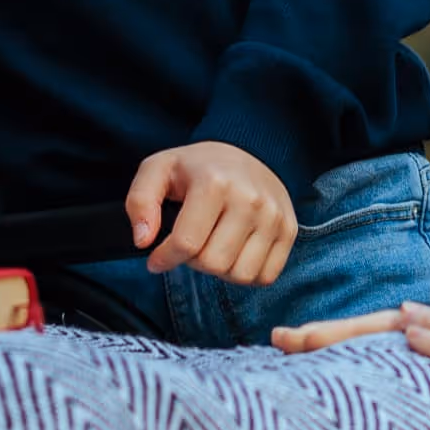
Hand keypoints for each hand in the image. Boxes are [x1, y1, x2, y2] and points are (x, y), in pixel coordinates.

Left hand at [125, 141, 296, 286]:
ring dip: (221, 270)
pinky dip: (245, 273)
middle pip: (214, 264)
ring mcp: (274, 216)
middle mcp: (251, 200)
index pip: (186, 244)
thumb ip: (140, 202)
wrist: (247, 153)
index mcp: (215, 183)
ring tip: (214, 246)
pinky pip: (265, 276)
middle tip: (192, 243)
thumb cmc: (197, 167)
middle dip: (194, 262)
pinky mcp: (289, 231)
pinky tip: (235, 252)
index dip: (164, 259)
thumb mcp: (158, 170)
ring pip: (241, 275)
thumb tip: (143, 241)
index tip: (157, 257)